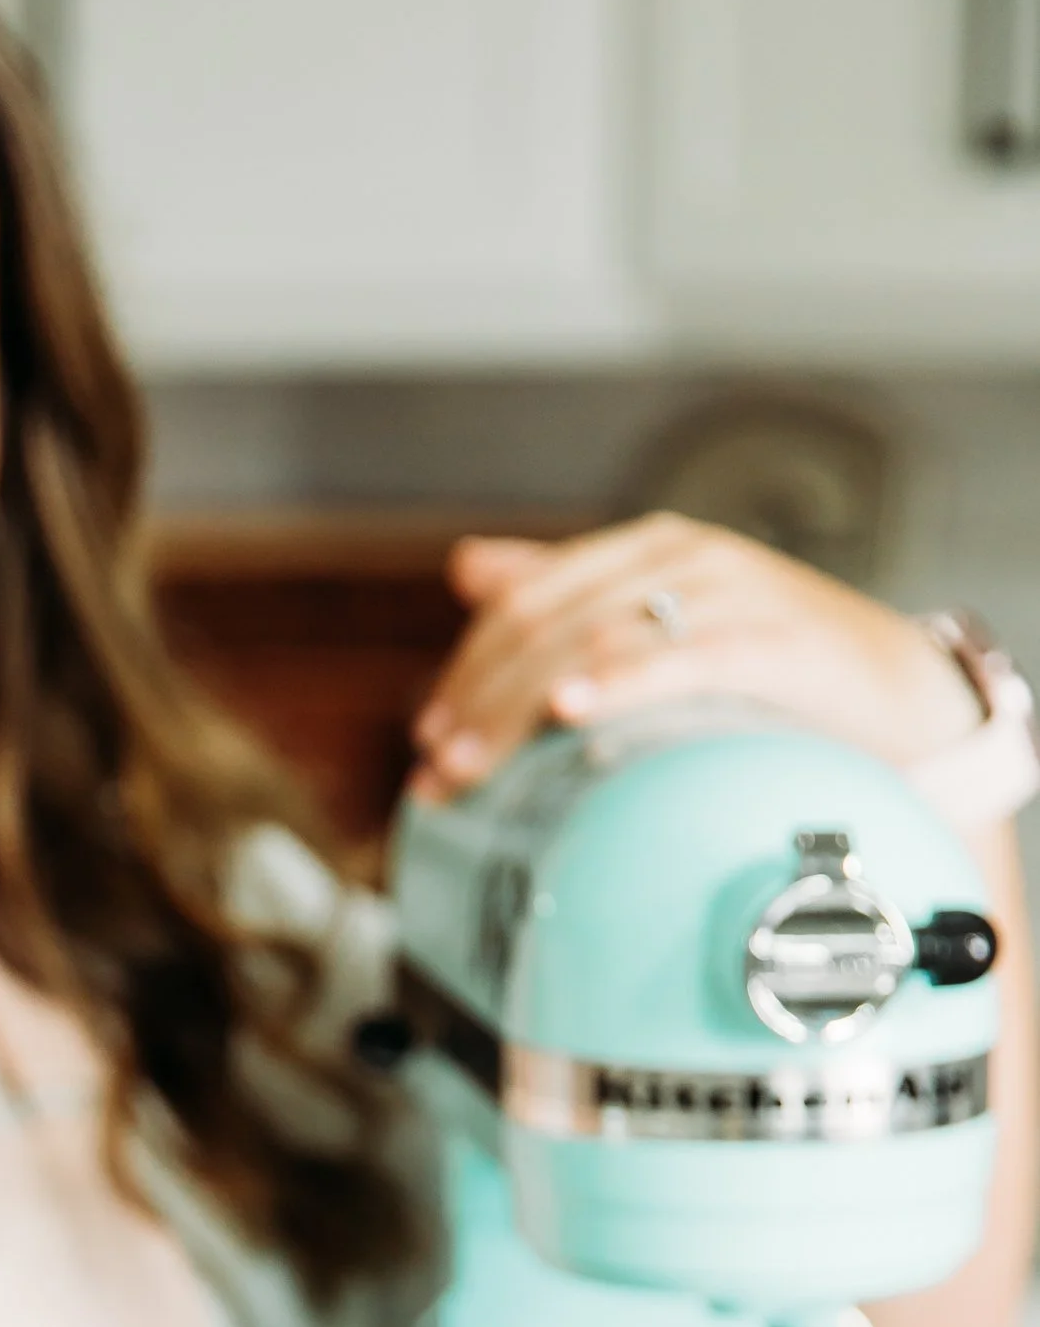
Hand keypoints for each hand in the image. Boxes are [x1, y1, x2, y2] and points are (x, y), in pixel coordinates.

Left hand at [409, 515, 979, 799]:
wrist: (899, 692)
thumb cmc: (773, 668)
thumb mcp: (665, 626)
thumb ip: (571, 595)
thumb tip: (469, 567)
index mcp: (643, 551)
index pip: (525, 603)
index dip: (467, 672)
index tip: (427, 744)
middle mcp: (679, 557)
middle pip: (547, 626)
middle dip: (480, 704)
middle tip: (438, 774)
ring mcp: (728, 591)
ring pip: (595, 641)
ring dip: (522, 709)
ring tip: (476, 766)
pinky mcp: (773, 636)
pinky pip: (682, 656)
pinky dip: (620, 681)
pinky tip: (570, 709)